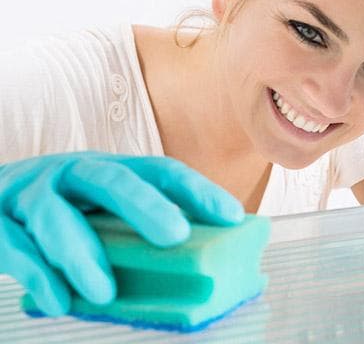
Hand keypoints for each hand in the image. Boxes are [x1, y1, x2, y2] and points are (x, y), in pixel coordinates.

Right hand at [0, 151, 243, 315]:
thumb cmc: (62, 214)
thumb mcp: (101, 212)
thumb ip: (138, 233)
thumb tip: (198, 269)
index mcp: (111, 171)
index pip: (161, 171)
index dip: (197, 191)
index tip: (232, 217)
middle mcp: (74, 174)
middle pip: (111, 181)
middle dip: (145, 207)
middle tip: (175, 236)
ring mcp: (32, 194)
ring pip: (56, 216)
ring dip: (82, 253)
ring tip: (104, 292)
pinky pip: (15, 246)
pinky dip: (38, 274)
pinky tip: (60, 301)